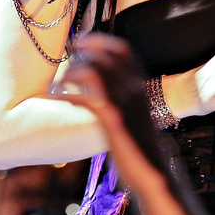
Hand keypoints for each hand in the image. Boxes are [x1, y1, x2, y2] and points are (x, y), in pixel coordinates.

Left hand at [54, 33, 166, 184]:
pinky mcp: (113, 120)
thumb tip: (104, 91)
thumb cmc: (140, 146)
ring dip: (72, 72)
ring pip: (94, 71)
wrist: (154, 173)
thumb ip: (123, 98)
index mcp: (140, 86)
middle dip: (83, 50)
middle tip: (67, 54)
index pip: (123, 50)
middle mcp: (134, 89)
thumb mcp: (135, 114)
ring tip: (60, 83)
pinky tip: (59, 97)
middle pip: (106, 55)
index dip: (101, 41)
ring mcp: (124, 103)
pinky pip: (85, 97)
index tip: (82, 40)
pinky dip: (68, 93)